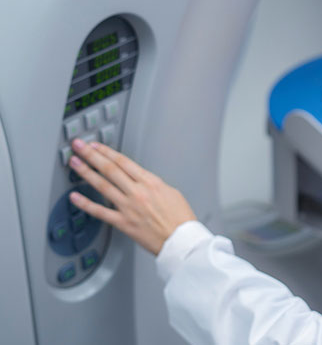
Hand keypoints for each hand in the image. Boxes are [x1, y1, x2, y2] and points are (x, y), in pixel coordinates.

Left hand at [68, 139, 196, 255]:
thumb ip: (153, 184)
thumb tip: (142, 180)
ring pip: (102, 185)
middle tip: (79, 146)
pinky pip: (100, 212)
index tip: (96, 146)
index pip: (124, 162)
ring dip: (86, 172)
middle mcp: (138, 192)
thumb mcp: (172, 192)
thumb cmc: (181, 219)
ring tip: (75, 163)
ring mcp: (128, 207)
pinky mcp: (123, 223)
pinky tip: (74, 197)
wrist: (182, 240)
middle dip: (92, 155)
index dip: (107, 151)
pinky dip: (85, 204)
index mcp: (151, 182)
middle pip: (110, 168)